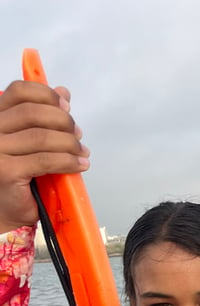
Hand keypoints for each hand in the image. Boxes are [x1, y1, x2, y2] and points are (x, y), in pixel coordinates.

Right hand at [0, 80, 88, 231]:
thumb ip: (43, 116)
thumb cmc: (18, 177)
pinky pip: (45, 161)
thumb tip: (64, 93)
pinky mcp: (6, 171)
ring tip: (82, 153)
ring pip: (42, 137)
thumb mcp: (30, 142)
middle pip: (33, 112)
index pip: (19, 92)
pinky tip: (80, 165)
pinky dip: (68, 162)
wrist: (6, 212)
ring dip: (70, 144)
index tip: (66, 107)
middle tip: (78, 135)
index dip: (46, 95)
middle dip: (63, 121)